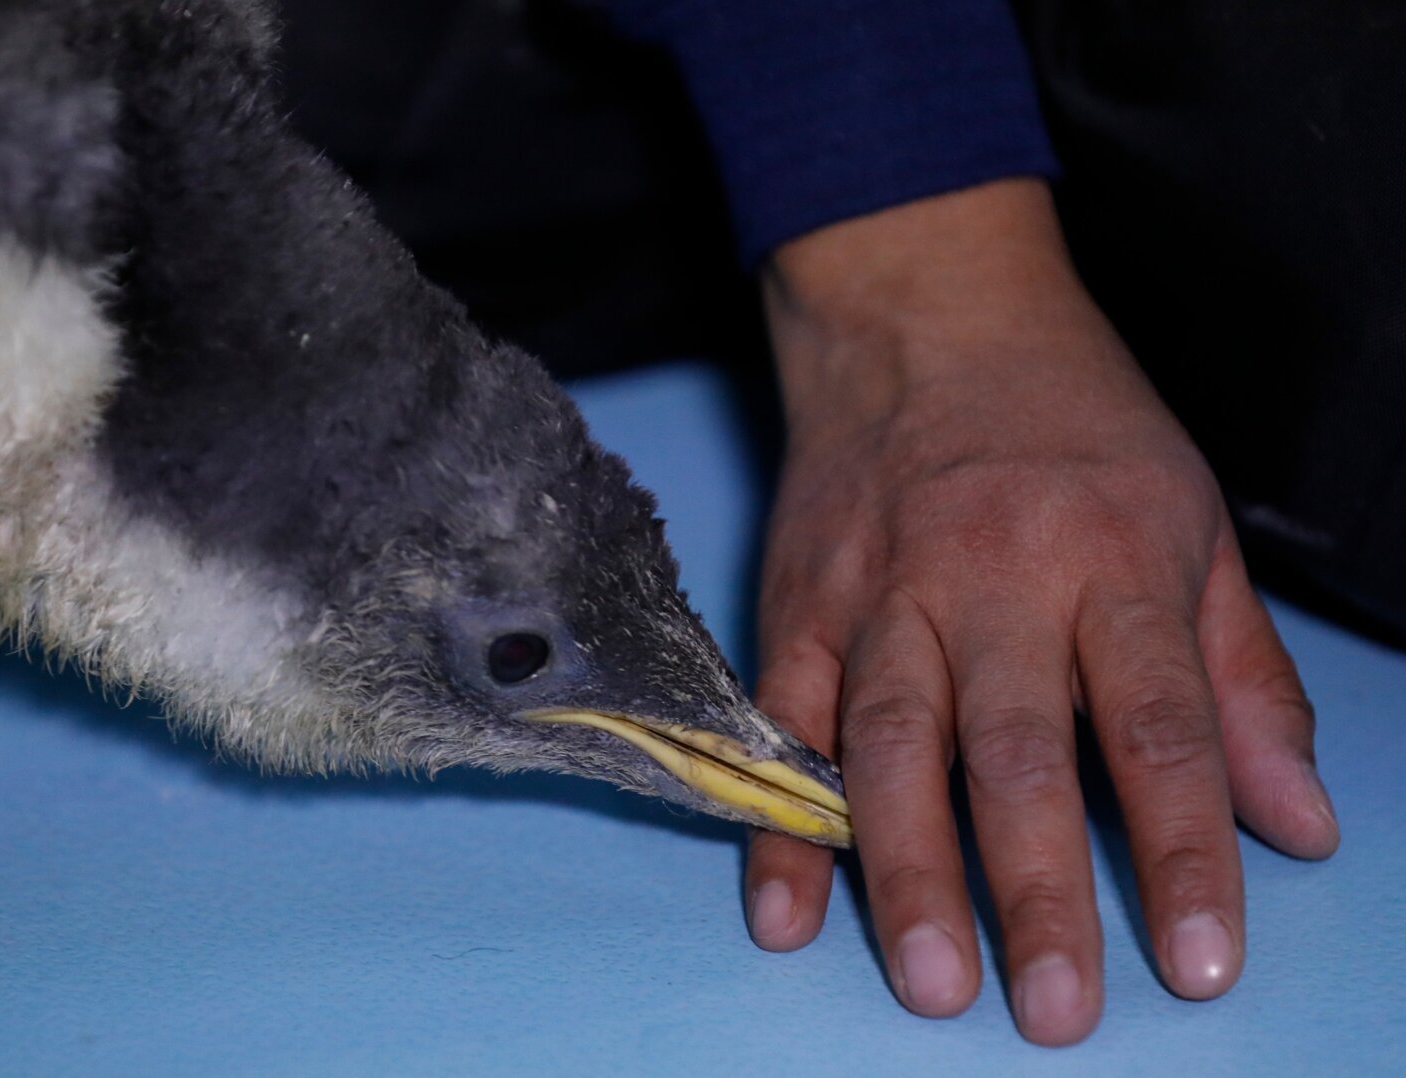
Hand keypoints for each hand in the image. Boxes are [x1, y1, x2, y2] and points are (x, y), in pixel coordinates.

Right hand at [744, 179, 1339, 1045]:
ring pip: (888, 743)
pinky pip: (782, 722)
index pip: (1160, 726)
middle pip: (1014, 751)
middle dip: (1035, 887)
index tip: (1199, 962)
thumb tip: (1300, 822)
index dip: (1185, 850)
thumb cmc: (1072, 419)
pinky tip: (784, 909)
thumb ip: (1241, 680)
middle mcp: (990, 580)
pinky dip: (779, 817)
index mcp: (1111, 558)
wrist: (922, 308)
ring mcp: (880, 594)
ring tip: (929, 980)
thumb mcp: (1192, 522)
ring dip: (904, 869)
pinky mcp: (797, 603)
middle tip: (1053, 1011)